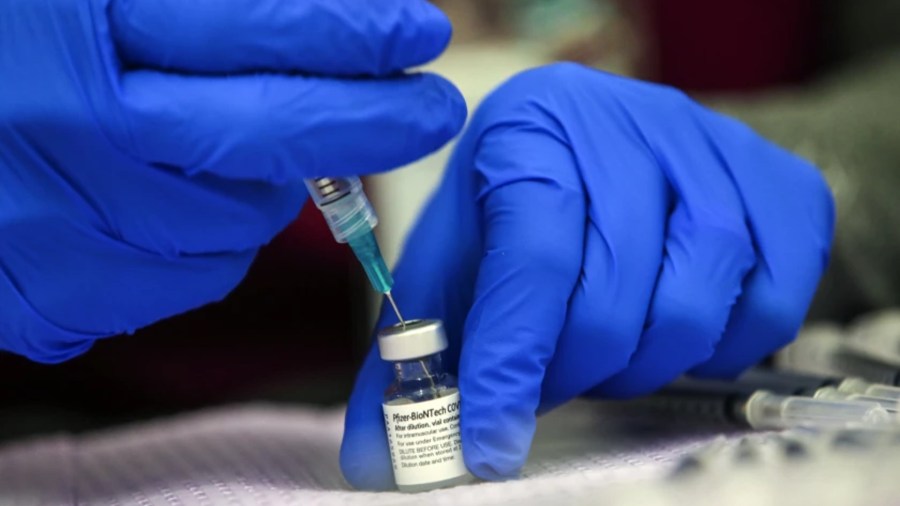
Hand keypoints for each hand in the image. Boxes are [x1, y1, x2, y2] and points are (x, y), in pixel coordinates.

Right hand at [0, 0, 464, 361]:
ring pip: (237, 223)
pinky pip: (184, 280)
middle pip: (267, 136)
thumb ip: (213, 19)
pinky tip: (169, 206)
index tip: (420, 35)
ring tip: (224, 153)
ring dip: (261, 190)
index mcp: (73, 19)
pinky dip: (204, 245)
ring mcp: (50, 221)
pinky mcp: (43, 297)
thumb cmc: (10, 48)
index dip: (353, 34)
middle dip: (369, 123)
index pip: (254, 26)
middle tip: (431, 110)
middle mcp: (64, 123)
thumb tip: (339, 35)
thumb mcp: (98, 4)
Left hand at [341, 63, 833, 487]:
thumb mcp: (452, 258)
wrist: (598, 136)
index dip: (512, 365)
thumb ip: (415, 353)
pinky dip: (728, 345)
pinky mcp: (782, 181)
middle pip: (618, 293)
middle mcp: (630, 124)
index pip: (531, 262)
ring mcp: (716, 148)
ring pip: (699, 302)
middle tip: (553, 380)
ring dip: (647, 361)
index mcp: (532, 132)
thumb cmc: (515, 201)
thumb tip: (377, 457)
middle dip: (577, 369)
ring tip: (611, 353)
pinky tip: (679, 327)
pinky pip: (777, 300)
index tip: (490, 445)